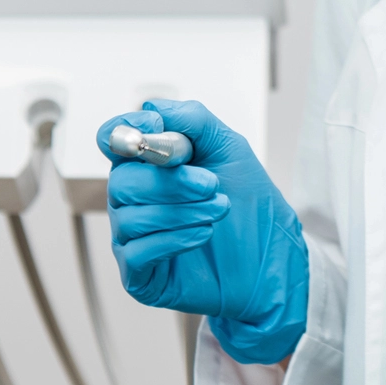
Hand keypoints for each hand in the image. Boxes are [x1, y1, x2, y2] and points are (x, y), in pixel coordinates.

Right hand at [96, 99, 307, 363]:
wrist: (273, 260)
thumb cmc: (249, 205)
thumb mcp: (229, 149)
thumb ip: (192, 121)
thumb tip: (151, 109)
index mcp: (147, 164)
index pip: (112, 140)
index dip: (126, 132)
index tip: (157, 131)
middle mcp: (132, 199)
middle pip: (122, 180)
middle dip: (170, 181)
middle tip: (211, 184)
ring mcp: (132, 237)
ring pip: (130, 217)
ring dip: (180, 210)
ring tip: (218, 209)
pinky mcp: (140, 275)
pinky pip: (138, 252)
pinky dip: (173, 238)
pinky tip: (204, 234)